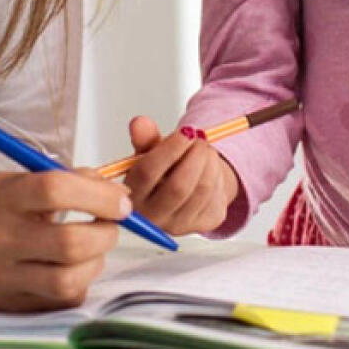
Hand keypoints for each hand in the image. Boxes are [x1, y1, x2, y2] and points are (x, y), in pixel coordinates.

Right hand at [0, 169, 129, 310]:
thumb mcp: (9, 182)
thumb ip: (58, 179)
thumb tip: (110, 188)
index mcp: (4, 199)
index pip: (56, 190)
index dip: (98, 194)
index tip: (119, 199)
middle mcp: (4, 239)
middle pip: (69, 243)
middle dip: (106, 232)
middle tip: (111, 224)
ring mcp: (8, 277)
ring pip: (68, 279)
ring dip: (95, 261)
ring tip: (92, 247)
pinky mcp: (16, 303)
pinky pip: (62, 299)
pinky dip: (79, 282)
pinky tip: (74, 268)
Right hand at [121, 116, 240, 235]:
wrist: (187, 188)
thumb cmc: (164, 171)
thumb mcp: (151, 152)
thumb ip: (145, 138)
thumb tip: (140, 123)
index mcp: (132, 196)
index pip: (147, 174)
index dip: (168, 151)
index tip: (184, 133)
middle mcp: (153, 216)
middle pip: (178, 187)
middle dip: (194, 156)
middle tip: (199, 139)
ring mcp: (180, 224)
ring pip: (201, 189)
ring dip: (209, 162)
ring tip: (205, 149)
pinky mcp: (204, 224)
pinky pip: (216, 196)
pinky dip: (217, 174)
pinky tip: (209, 167)